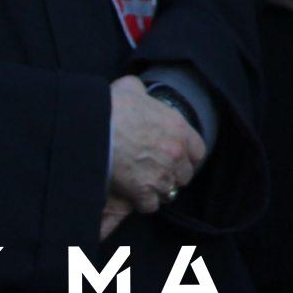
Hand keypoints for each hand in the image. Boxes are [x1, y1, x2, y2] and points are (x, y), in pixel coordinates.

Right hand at [106, 75, 205, 221]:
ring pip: (169, 191)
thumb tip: (138, 92)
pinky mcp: (142, 191)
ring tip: (144, 184)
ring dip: (158, 189)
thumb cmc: (113, 106)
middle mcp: (175, 153)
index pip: (198, 152)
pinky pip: (150, 205)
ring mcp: (160, 173)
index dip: (187, 157)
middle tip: (156, 172)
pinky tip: (134, 194)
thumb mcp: (132, 88)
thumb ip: (142, 92)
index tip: (176, 158)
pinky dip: (143, 202)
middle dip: (172, 174)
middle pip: (184, 174)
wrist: (94, 126)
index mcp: (179, 128)